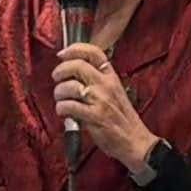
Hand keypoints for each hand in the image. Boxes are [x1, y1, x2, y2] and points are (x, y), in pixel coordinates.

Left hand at [54, 43, 157, 170]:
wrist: (134, 141)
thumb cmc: (121, 119)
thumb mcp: (114, 93)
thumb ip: (97, 81)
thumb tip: (71, 73)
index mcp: (112, 77)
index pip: (95, 52)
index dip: (75, 49)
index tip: (62, 53)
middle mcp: (106, 85)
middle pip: (78, 65)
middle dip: (61, 70)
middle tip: (56, 78)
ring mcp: (100, 100)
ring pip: (69, 86)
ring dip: (59, 93)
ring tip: (61, 100)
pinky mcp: (94, 116)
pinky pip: (68, 106)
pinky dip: (61, 109)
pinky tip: (64, 113)